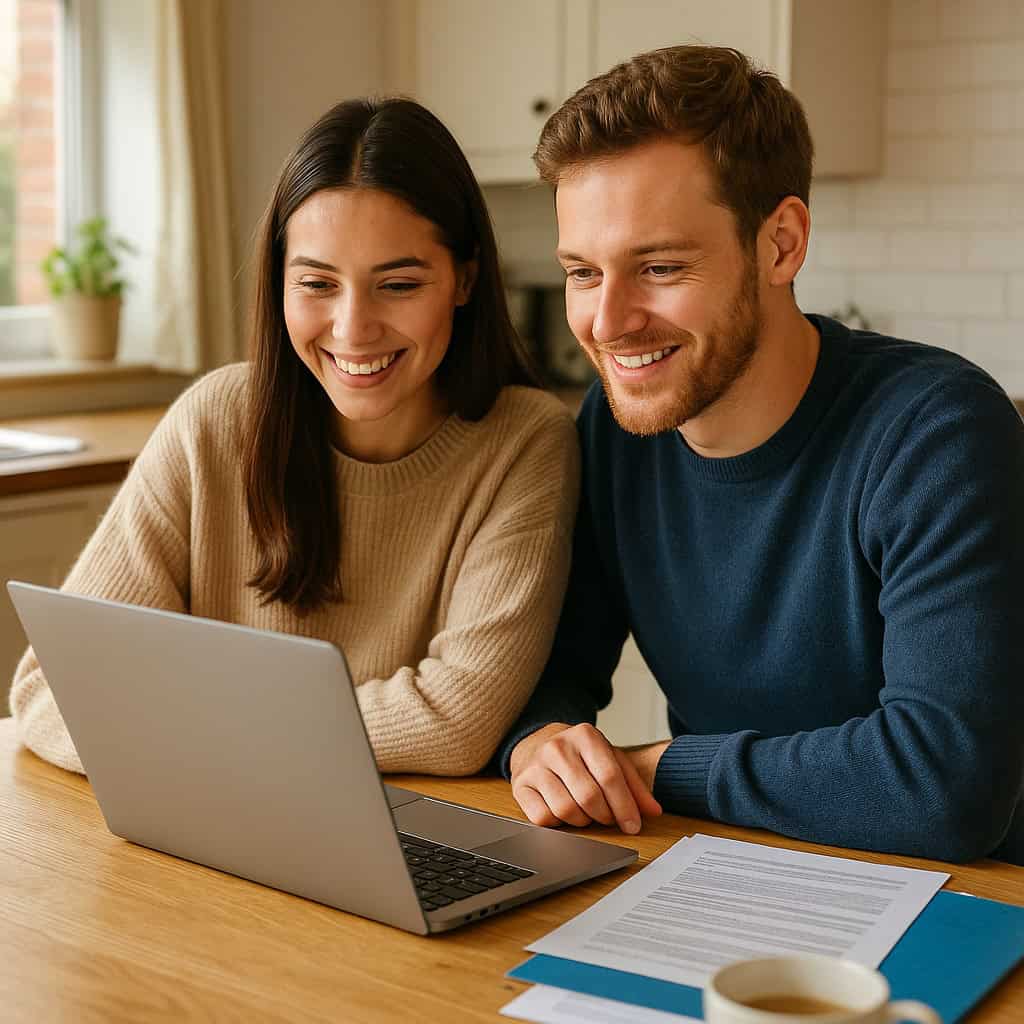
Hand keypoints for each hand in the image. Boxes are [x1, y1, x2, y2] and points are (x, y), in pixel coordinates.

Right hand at [510, 723, 661, 834]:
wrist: (538, 744)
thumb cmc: (580, 756)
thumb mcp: (610, 759)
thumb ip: (634, 784)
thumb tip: (653, 811)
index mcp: (585, 735)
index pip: (610, 776)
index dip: (624, 806)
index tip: (633, 826)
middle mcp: (557, 747)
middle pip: (589, 796)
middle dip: (604, 816)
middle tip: (608, 819)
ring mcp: (535, 766)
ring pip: (566, 810)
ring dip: (582, 821)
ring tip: (586, 813)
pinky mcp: (520, 785)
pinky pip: (543, 819)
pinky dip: (559, 824)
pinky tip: (564, 812)